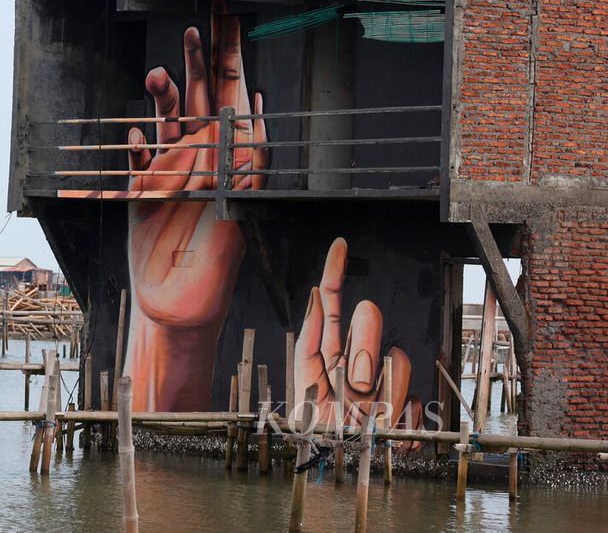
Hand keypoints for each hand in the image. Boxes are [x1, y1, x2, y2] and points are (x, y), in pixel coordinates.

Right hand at [125, 13, 267, 410]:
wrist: (176, 311)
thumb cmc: (215, 276)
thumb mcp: (234, 228)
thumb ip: (236, 186)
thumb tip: (248, 136)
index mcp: (229, 167)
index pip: (234, 108)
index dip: (233, 68)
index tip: (233, 30)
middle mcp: (200, 164)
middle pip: (200, 103)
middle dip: (199, 64)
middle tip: (197, 27)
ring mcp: (168, 176)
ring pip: (166, 124)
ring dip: (163, 99)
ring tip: (158, 75)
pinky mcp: (139, 193)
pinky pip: (136, 161)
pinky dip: (136, 148)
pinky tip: (137, 136)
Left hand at [295, 238, 422, 445]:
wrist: (345, 474)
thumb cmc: (321, 436)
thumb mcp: (307, 390)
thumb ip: (312, 346)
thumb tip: (317, 296)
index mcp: (324, 355)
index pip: (330, 304)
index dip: (334, 272)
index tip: (339, 245)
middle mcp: (354, 359)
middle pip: (367, 320)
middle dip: (365, 346)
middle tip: (358, 386)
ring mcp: (382, 376)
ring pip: (395, 353)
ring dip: (382, 388)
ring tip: (365, 416)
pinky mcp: (406, 398)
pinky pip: (412, 384)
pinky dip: (400, 408)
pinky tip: (387, 428)